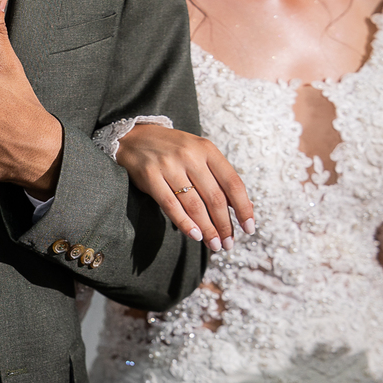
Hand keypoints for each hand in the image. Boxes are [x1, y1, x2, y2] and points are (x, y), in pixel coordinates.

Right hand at [115, 124, 254, 250]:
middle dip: (224, 225)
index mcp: (207, 149)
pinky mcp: (150, 176)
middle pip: (215, 197)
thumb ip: (220, 179)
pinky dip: (185, 223)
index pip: (233, 183)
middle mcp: (190, 156)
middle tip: (228, 244)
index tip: (249, 228)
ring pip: (194, 205)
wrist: (134, 138)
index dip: (243, 208)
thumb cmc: (172, 151)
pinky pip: (170, 205)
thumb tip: (246, 208)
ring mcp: (169, 165)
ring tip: (214, 245)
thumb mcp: (199, 156)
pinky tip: (195, 235)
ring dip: (207, 229)